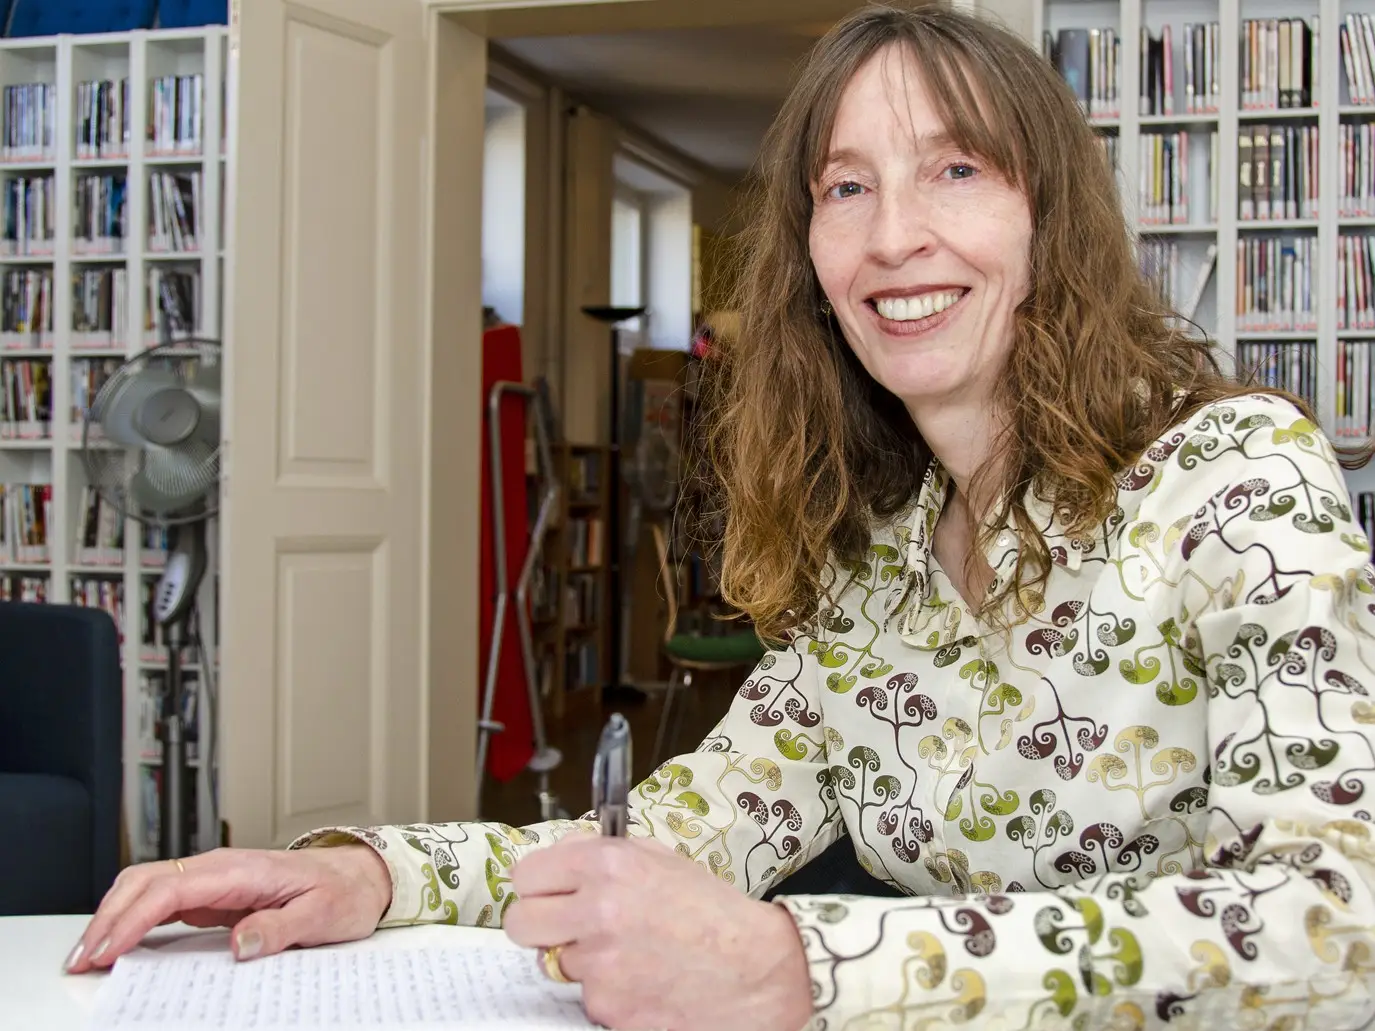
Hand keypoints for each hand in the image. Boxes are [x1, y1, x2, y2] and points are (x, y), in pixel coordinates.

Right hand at [63, 844, 391, 973]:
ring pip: (147, 888)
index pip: (171, 888)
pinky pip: (163, 903)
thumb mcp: (324, 913)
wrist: (362, 875)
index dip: (132, 919)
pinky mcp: (214, 895)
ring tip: (89, 957)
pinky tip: (120, 945)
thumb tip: (242, 943)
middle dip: (107, 919)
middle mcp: (221, 868)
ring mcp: (214, 880)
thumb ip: (282, 926)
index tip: (107, 949)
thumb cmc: (344, 891)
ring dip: (113, 918)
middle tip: (82, 962)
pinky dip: (133, 921)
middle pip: (146, 882)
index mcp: (242, 869)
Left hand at [504, 834, 813, 1030]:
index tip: (548, 893)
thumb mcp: (660, 859)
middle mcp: (597, 911)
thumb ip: (605, 853)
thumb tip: (561, 856)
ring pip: (555, 964)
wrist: (756, 970)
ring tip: (629, 954)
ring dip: (582, 961)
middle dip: (540, 926)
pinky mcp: (608, 1008)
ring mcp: (600, 965)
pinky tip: (642, 980)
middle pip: (521, 923)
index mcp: (608, 865)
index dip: (538, 886)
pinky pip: (586, 998)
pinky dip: (608, 992)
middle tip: (567, 928)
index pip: (526, 875)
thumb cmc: (712, 911)